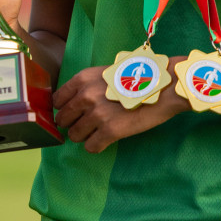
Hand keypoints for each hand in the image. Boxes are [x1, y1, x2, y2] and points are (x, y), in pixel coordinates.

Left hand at [53, 65, 185, 153]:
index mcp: (83, 79)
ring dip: (85, 136)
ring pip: (75, 135)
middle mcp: (86, 96)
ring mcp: (97, 114)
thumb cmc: (137, 78)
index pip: (57, 101)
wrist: (163, 85)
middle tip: (88, 124)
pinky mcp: (110, 131)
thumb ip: (87, 86)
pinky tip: (107, 139)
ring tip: (99, 131)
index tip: (74, 113)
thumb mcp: (105, 73)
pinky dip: (97, 145)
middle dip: (73, 124)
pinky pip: (91, 147)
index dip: (65, 108)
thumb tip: (73, 104)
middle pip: (63, 120)